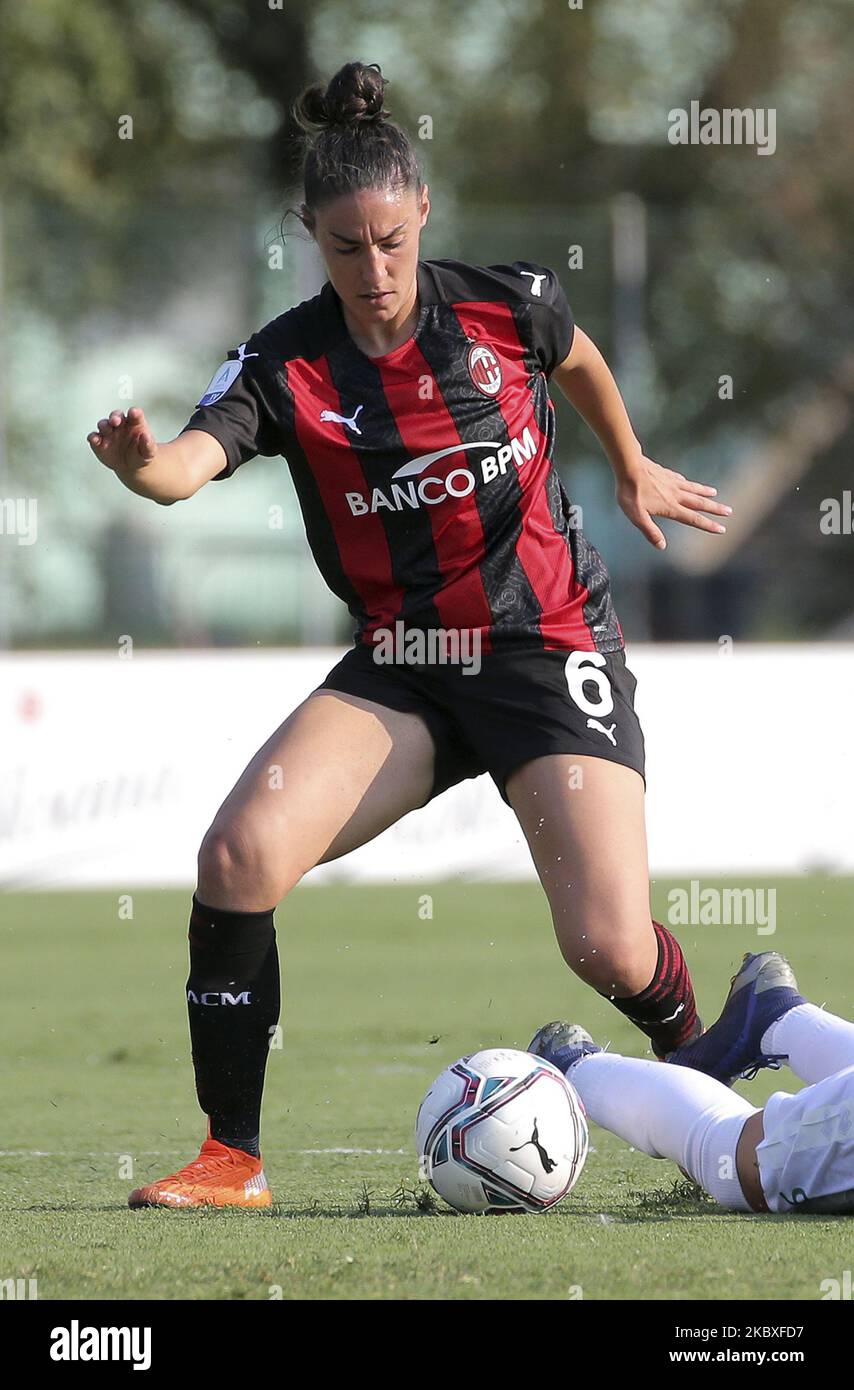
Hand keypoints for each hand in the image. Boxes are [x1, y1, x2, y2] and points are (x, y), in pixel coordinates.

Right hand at [87, 406, 156, 483]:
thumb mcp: (149, 452)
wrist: (131, 466)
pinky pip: (94, 438)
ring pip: (104, 424)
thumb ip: (149, 445)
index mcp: (135, 423)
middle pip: (116, 416)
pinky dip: (93, 438)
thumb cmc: (141, 454)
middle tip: (115, 420)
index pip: (135, 414)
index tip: (134, 413)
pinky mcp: (99, 442)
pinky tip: (94, 439)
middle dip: (115, 417)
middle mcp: (120, 425)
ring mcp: (109, 432)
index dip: (134, 412)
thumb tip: (146, 436)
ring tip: (105, 428)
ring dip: (103, 425)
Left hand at [616, 456, 730, 549]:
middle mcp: (675, 495)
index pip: (693, 519)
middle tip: (729, 511)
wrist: (628, 467)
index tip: (721, 528)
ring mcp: (672, 482)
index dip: (708, 525)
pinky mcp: (665, 473)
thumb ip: (650, 531)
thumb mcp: (637, 517)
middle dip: (715, 508)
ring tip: (715, 493)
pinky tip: (687, 481)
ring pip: (693, 488)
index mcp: (671, 507)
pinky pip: (680, 479)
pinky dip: (687, 482)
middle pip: (699, 503)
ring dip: (705, 492)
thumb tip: (662, 546)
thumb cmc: (630, 493)